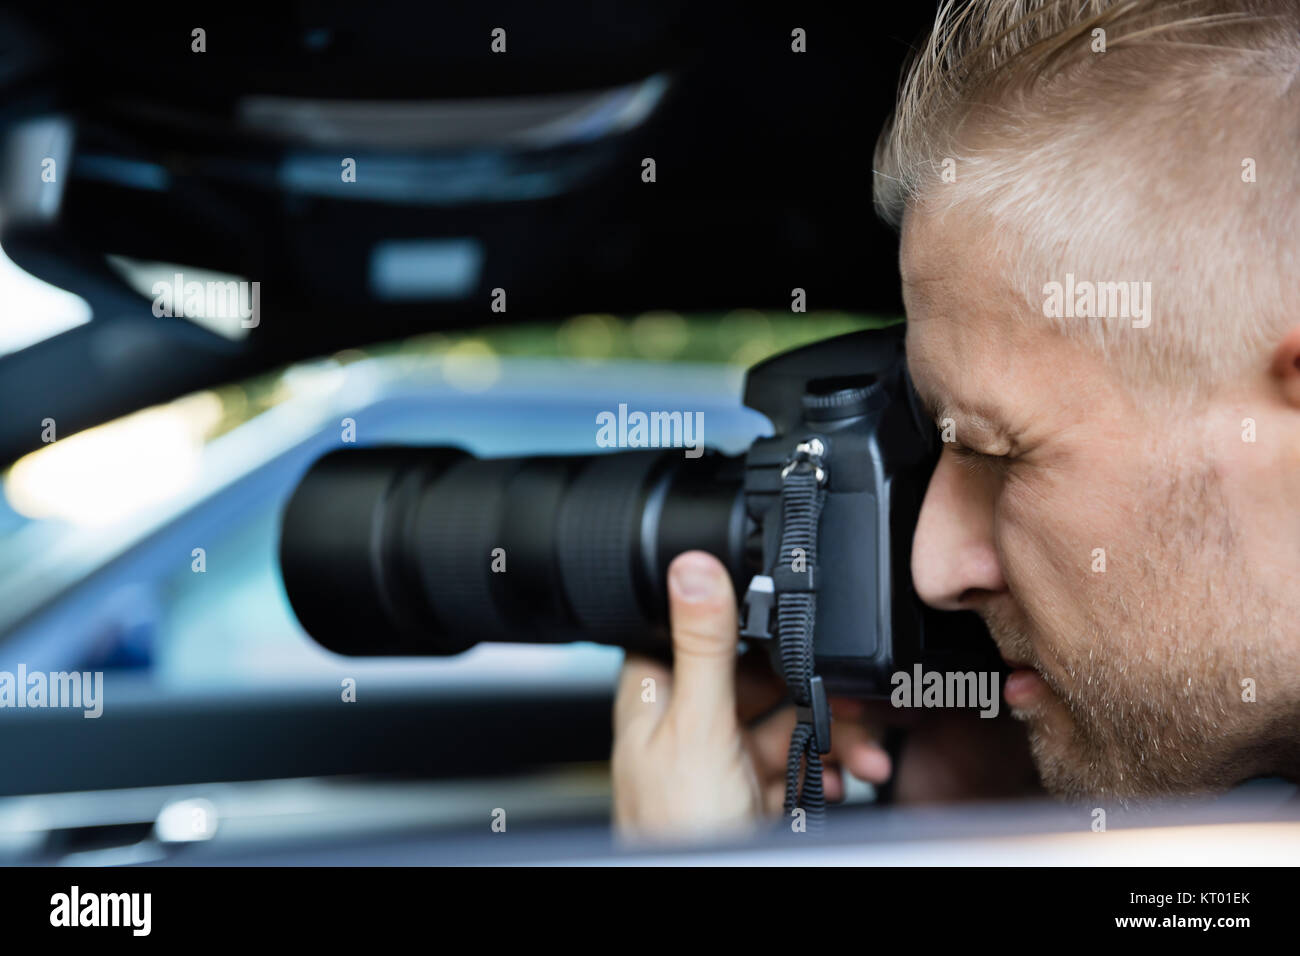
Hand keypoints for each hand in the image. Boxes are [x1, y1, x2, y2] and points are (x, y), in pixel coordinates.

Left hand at [611, 550, 892, 839]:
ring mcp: (720, 762)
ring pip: (786, 723)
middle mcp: (686, 723)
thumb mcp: (699, 728)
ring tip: (866, 753)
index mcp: (658, 695)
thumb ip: (703, 645)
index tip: (794, 615)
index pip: (700, 629)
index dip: (748, 620)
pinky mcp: (749, 796)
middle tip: (854, 697)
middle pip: (759, 679)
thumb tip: (692, 566)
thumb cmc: (678, 829)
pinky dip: (826, 773)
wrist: (703, 896)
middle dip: (813, 687)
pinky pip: (796, 768)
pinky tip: (843, 781)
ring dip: (833, 735)